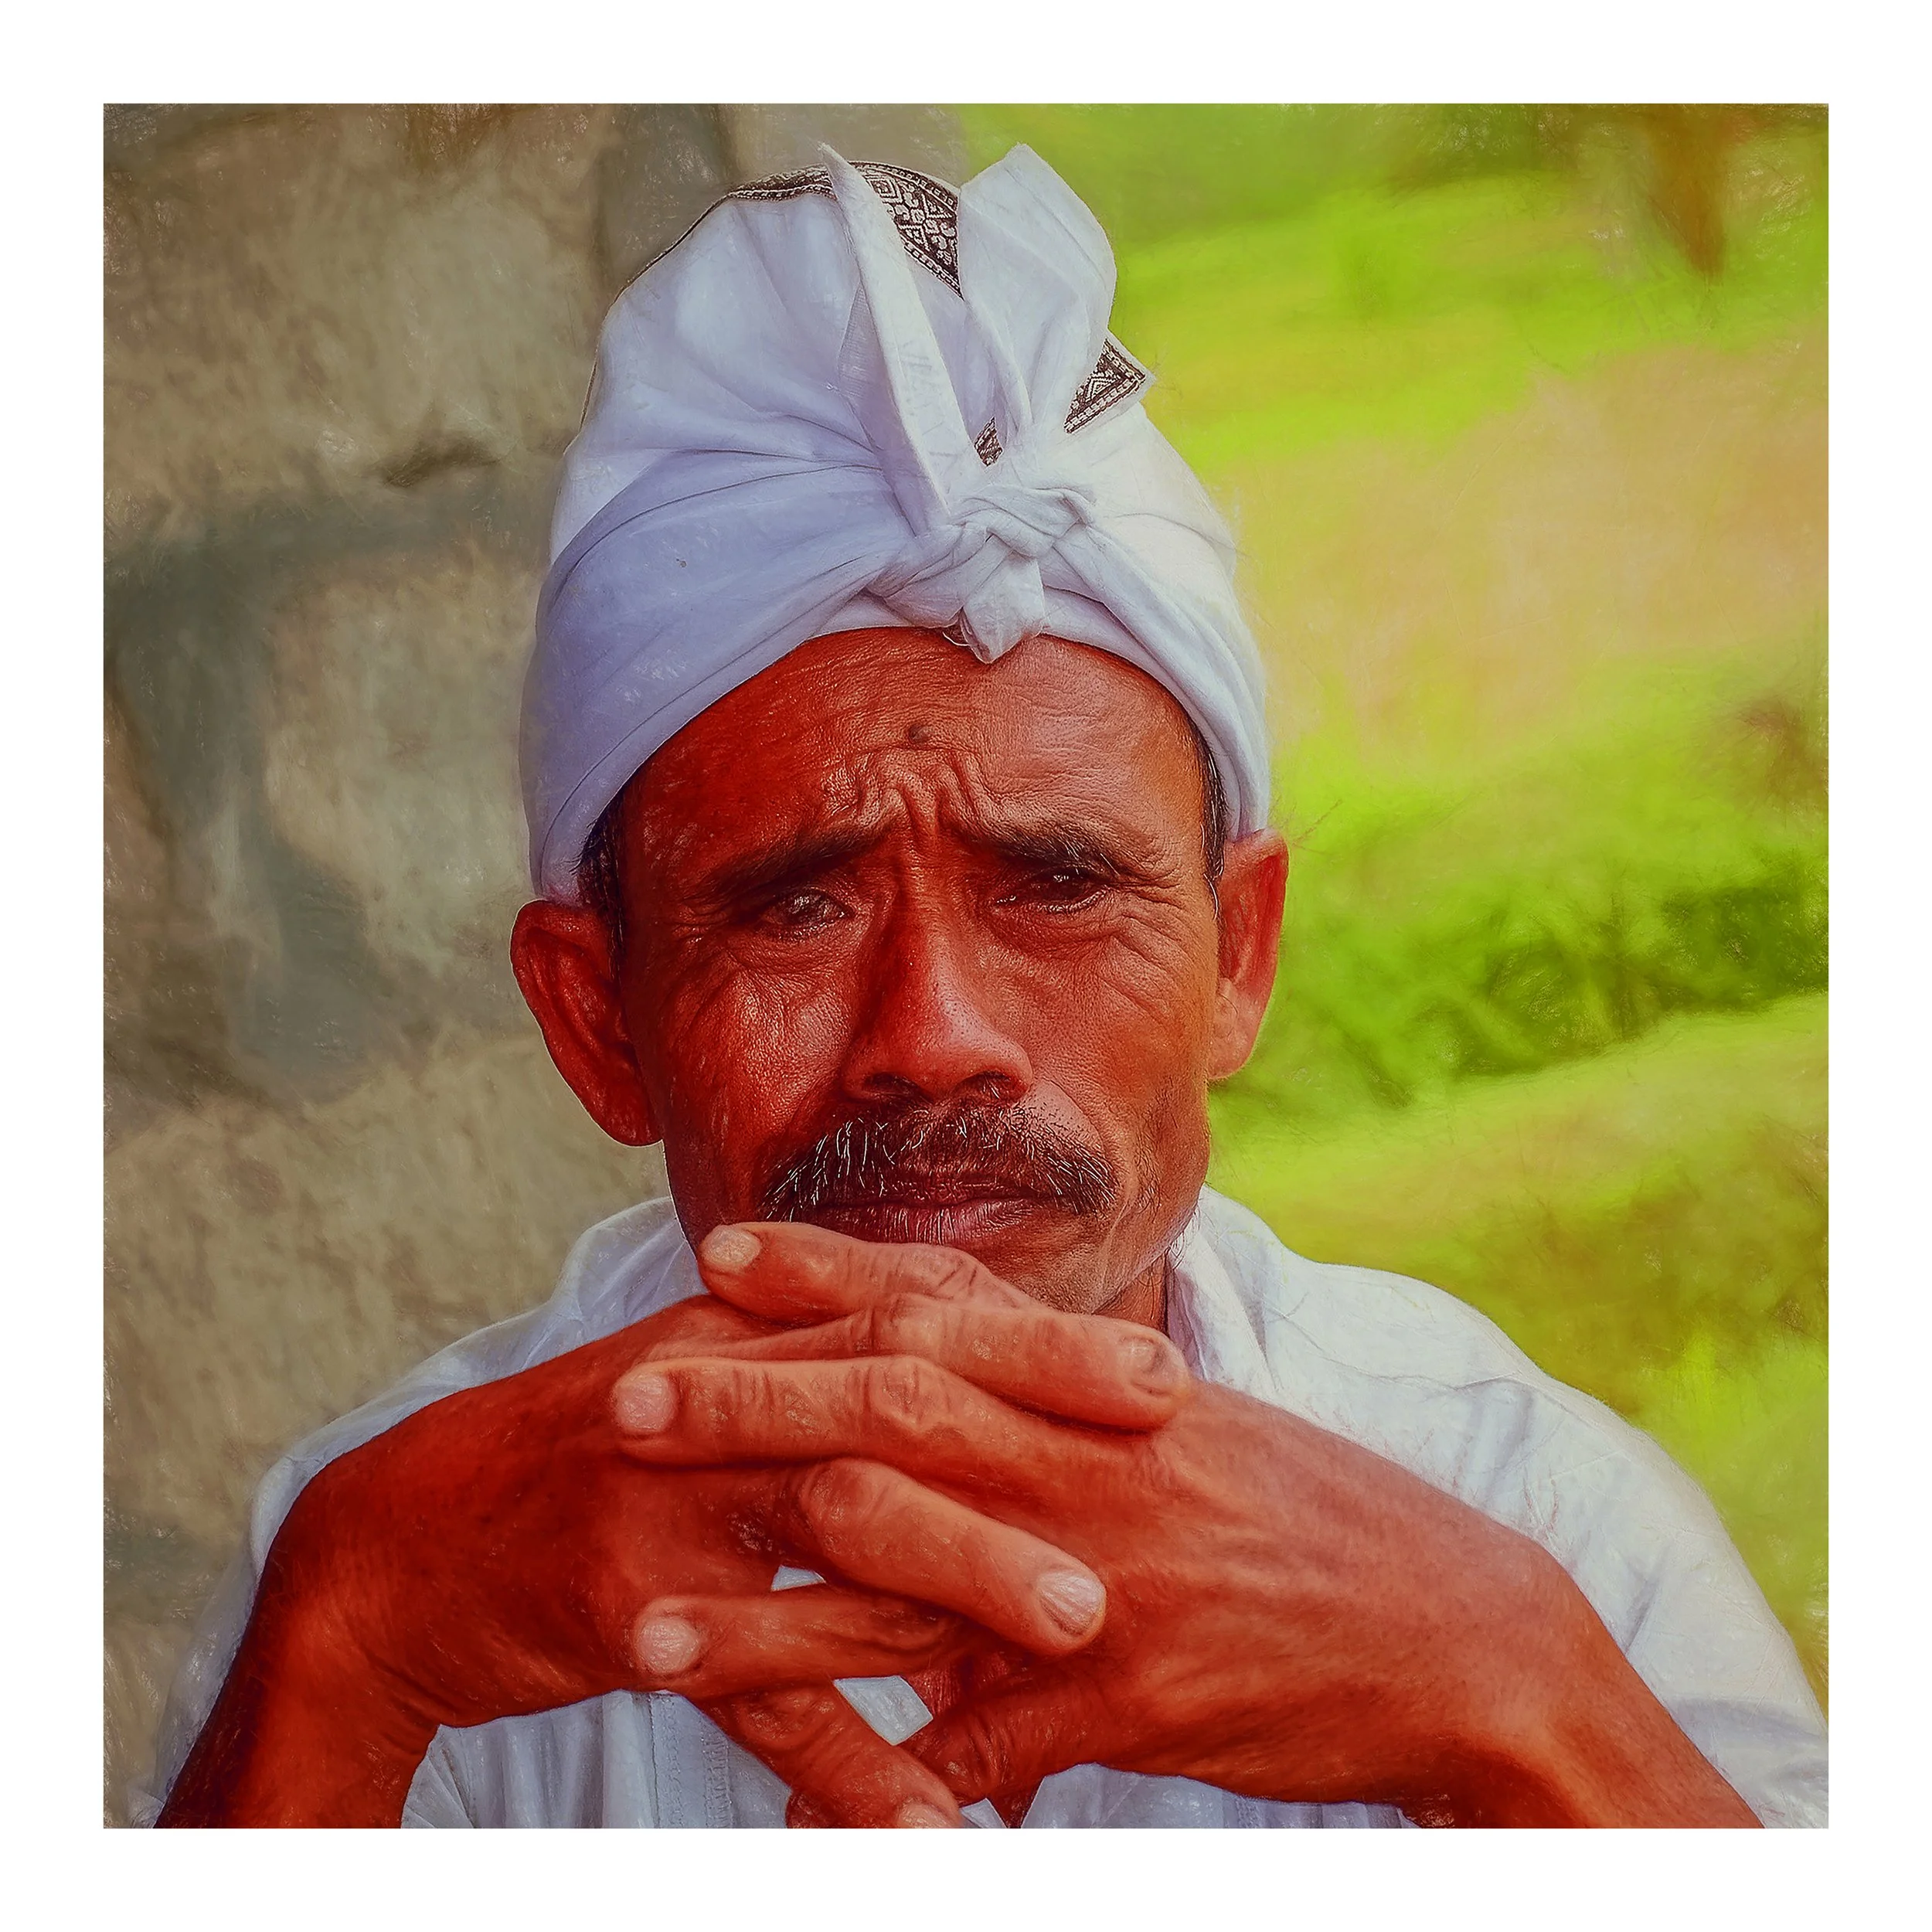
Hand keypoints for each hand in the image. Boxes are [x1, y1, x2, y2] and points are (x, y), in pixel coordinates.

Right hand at [159, 1251, 1186, 1826]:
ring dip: (960, 1578)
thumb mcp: (707, 1374)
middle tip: (1166, 1458)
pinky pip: (747, 1692)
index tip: (1160, 1373)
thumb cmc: (595, 1453)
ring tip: (1082, 1631)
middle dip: (1033, 1419)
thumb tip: (968, 1354)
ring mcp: (668, 1495)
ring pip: (834, 1526)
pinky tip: (926, 1823)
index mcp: (752, 1331)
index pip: (917, 1313)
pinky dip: (838, 1759)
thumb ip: (825, 1358)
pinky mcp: (616, 1602)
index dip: (1041, 1339)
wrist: (412, 1534)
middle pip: (893, 1392)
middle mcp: (717, 1392)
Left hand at [628, 1227, 1761, 1827]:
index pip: (941, 1304)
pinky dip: (881, 1790)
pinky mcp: (1124, 1704)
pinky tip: (790, 1818)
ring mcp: (1101, 1580)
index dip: (824, 1270)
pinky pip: (977, 1754)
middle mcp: (1088, 1462)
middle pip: (889, 1411)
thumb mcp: (1191, 1436)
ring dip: (763, 1618)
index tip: (717, 1249)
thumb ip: (1073, 1409)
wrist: (1459, 1628)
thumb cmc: (1315, 1520)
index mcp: (1103, 1390)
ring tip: (640, 1628)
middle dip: (748, 1403)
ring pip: (899, 1590)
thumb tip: (971, 1381)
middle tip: (623, 1395)